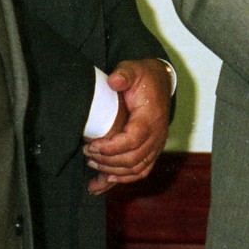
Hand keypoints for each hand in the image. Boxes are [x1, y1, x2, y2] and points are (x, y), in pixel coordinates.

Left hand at [84, 59, 172, 193]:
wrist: (161, 82)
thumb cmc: (144, 78)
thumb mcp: (133, 69)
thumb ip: (124, 74)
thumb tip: (114, 81)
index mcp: (151, 118)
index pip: (132, 141)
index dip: (111, 148)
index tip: (91, 146)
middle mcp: (158, 134)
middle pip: (133, 159)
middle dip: (107, 160)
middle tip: (87, 153)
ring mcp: (158, 144)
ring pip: (137, 169)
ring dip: (113, 171)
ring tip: (93, 163)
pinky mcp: (154, 149)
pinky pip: (142, 170)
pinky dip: (125, 178)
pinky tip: (107, 179)